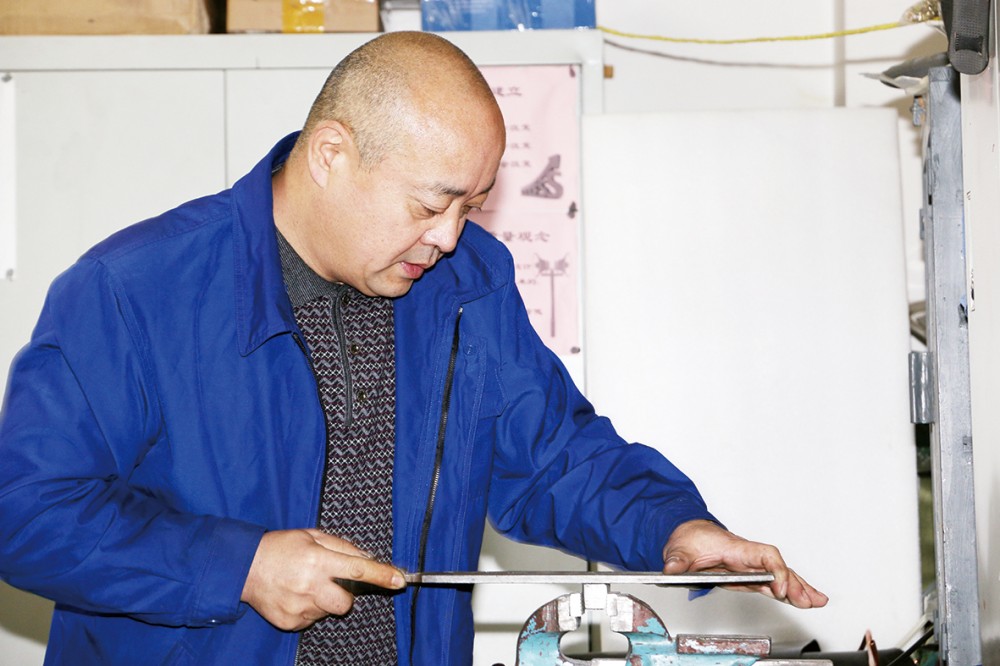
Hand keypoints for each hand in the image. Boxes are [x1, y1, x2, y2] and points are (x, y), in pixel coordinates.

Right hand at [241, 529, 405, 630]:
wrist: (244, 568)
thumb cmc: (281, 548)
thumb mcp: (312, 536)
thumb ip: (342, 547)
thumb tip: (368, 560)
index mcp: (317, 560)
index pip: (358, 570)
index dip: (382, 575)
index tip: (399, 580)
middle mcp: (310, 586)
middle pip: (347, 602)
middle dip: (346, 595)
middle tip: (330, 581)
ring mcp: (299, 608)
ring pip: (328, 610)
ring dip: (324, 600)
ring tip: (304, 584)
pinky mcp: (290, 622)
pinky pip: (312, 619)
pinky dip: (309, 608)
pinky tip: (295, 594)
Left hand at [661, 519, 827, 608]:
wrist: (689, 533)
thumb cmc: (690, 537)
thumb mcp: (679, 549)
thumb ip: (676, 560)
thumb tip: (671, 568)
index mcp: (735, 547)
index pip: (763, 556)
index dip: (775, 571)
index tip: (779, 588)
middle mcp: (747, 555)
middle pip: (778, 566)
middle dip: (795, 583)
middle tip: (809, 601)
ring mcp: (751, 565)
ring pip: (781, 575)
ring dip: (800, 587)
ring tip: (817, 601)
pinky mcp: (750, 574)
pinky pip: (775, 581)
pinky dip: (791, 590)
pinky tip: (805, 598)